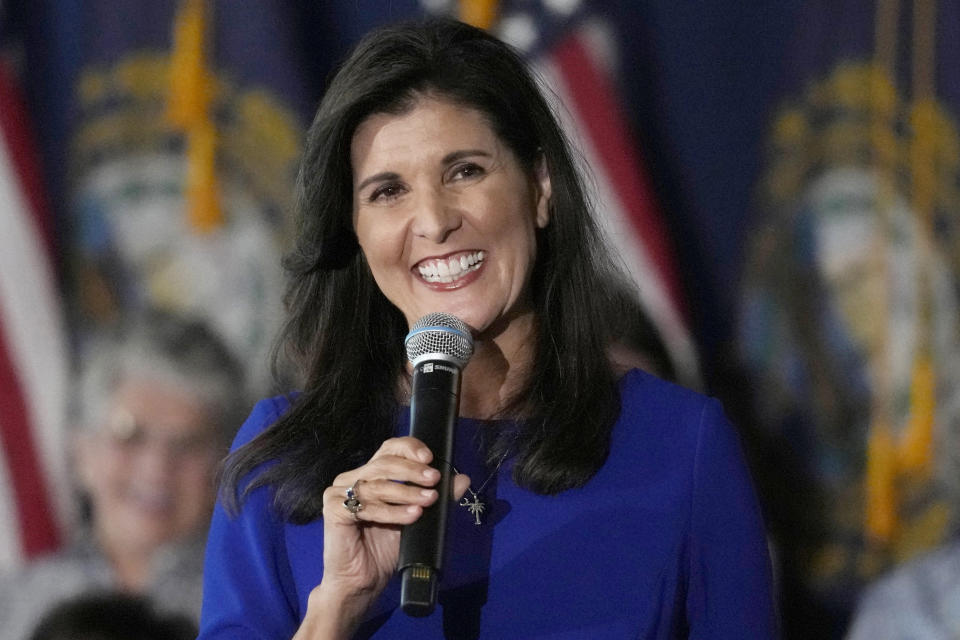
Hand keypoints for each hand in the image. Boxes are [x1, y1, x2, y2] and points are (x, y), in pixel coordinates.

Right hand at [295, 437, 469, 638]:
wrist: (362, 581)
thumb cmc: (385, 549)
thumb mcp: (416, 518)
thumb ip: (435, 497)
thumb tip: (463, 479)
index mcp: (370, 474)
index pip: (389, 449)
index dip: (409, 449)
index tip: (430, 458)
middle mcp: (352, 478)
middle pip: (384, 463)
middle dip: (412, 471)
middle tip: (434, 479)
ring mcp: (338, 492)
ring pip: (378, 485)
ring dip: (407, 492)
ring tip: (428, 500)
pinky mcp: (333, 510)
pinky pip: (366, 507)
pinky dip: (392, 512)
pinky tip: (412, 516)